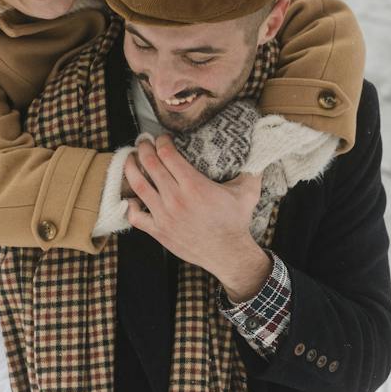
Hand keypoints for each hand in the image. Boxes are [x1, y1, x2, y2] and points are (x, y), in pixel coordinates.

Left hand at [124, 136, 270, 299]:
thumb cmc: (237, 222)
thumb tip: (261, 151)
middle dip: (144, 149)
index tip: (162, 138)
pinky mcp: (159, 231)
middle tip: (143, 143)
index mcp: (194, 185)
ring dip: (131, 169)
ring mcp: (164, 215)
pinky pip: (135, 216)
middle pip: (150, 164)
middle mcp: (176, 198)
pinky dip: (129, 205)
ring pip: (138, 186)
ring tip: (130, 160)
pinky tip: (130, 197)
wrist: (228, 253)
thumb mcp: (248, 192)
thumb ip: (252, 169)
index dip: (162, 141)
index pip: (168, 154)